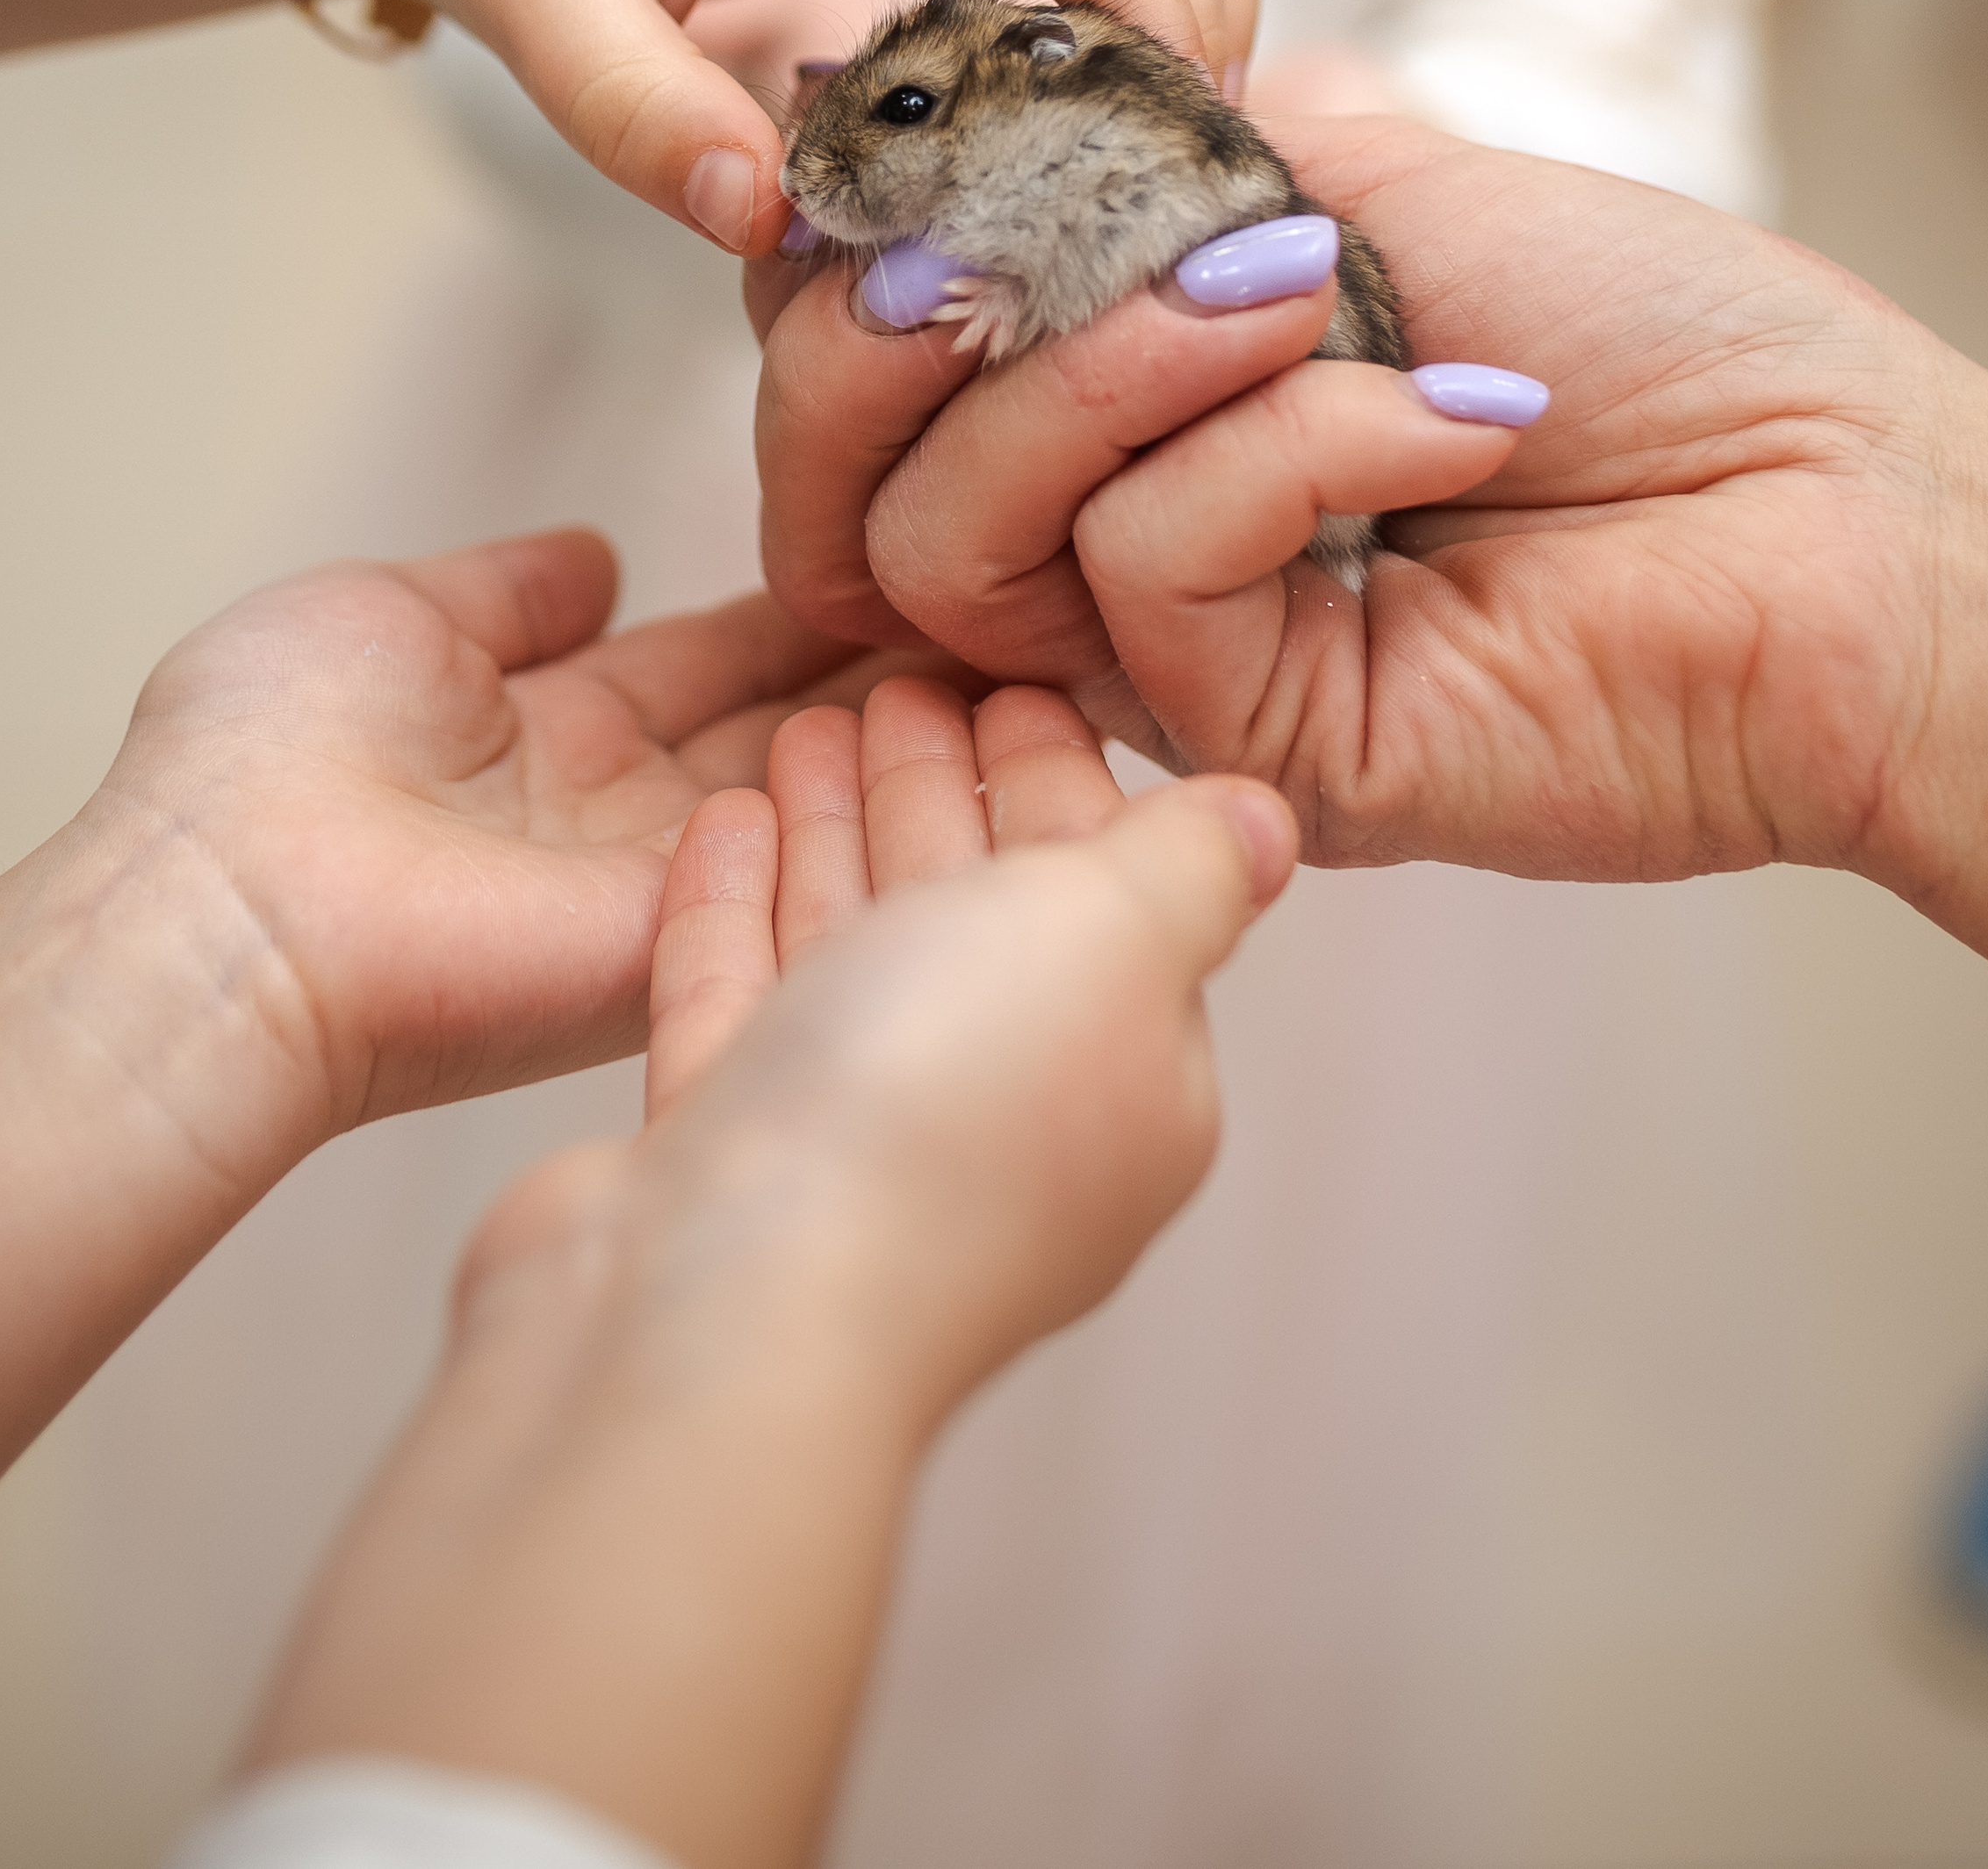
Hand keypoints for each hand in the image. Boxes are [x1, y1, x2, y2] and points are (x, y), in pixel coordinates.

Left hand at [0, 530, 914, 1622]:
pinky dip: (897, 795)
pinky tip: (989, 725)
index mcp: (545, 722)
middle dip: (882, 659)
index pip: (708, 658)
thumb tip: (596, 556)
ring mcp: (658, 876)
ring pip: (817, 783)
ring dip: (912, 718)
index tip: (891, 550)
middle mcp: (618, 803)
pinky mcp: (685, 936)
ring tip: (1026, 637)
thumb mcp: (390, 614)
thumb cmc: (261, 755)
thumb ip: (507, 591)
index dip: (796, 610)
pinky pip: (810, 860)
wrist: (232, 902)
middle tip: (998, 594)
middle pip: (783, 721)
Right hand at [241, 685, 1292, 1868]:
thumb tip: (1266, 827)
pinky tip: (723, 820)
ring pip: (852, 957)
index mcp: (1126, 1086)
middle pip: (978, 920)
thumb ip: (1186, 867)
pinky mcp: (720, 1166)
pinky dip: (735, 910)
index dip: (1063, 771)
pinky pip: (736, 1008)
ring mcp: (850, 1152)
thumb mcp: (1111, 939)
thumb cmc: (935, 1122)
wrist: (725, 1319)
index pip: (1112, 894)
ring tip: (809, 722)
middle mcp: (996, 1127)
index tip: (1011, 668)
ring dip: (839, 831)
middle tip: (905, 672)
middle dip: (946, 789)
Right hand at [747, 118, 1987, 995]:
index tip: (915, 146)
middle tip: (984, 238)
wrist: (1853, 501)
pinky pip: (1143, 574)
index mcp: (1124, 425)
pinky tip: (1441, 410)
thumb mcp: (1374, 176)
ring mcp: (1178, 668)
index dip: (845, 264)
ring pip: (952, 539)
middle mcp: (1118, 558)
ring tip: (1295, 288)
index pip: (872, 382)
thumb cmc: (1656, 337)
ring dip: (1100, 365)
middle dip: (882, 332)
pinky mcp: (1257, 745)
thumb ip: (1163, 152)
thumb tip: (998, 93)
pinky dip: (1275, 447)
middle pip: (847, 491)